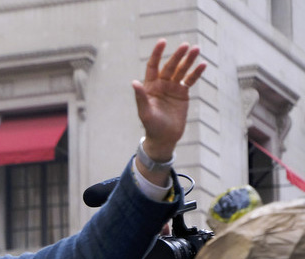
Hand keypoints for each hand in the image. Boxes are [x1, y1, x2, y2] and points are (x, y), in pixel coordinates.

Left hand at [132, 39, 205, 161]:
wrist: (164, 137)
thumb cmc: (152, 126)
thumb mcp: (145, 112)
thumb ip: (141, 97)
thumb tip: (134, 82)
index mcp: (150, 87)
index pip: (153, 66)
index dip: (157, 54)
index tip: (162, 42)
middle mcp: (161, 84)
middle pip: (170, 66)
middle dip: (177, 56)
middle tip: (185, 45)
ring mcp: (173, 88)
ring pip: (181, 71)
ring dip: (189, 60)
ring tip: (196, 49)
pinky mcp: (183, 94)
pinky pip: (190, 80)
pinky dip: (196, 73)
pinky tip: (203, 64)